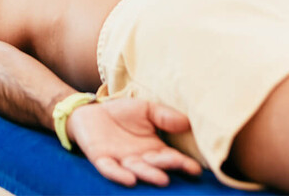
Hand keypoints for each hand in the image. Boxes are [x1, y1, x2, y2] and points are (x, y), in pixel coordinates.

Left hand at [67, 99, 200, 186]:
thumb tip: (188, 122)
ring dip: (148, 174)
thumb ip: (165, 116)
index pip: (171, 158)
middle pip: (156, 165)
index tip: (196, 169)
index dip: (183, 164)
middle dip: (167, 166)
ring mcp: (120, 161)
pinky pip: (110, 169)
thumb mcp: (146, 109)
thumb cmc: (121, 113)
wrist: (91, 111)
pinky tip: (130, 179)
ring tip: (162, 179)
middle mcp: (139, 159)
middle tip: (179, 164)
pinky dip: (119, 175)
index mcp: (152, 149)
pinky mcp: (101, 159)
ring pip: (136, 170)